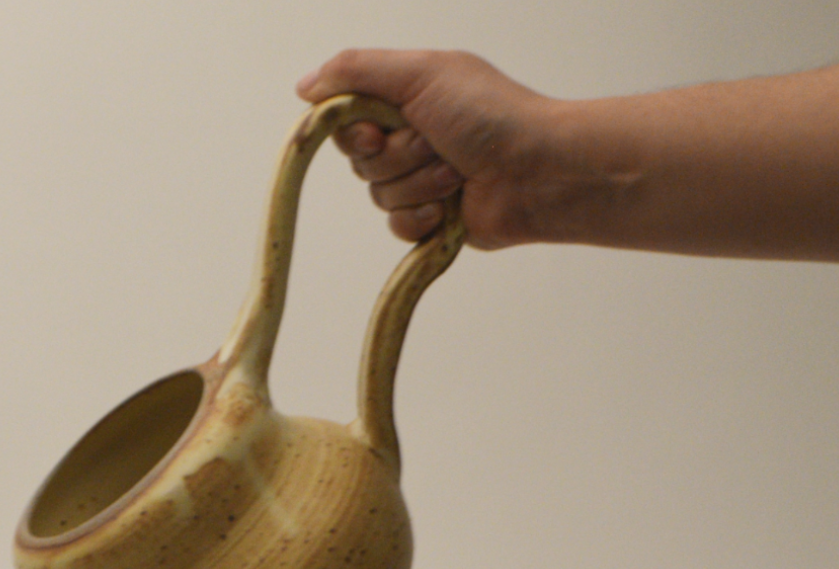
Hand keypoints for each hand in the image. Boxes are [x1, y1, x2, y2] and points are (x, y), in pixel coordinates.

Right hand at [297, 49, 552, 248]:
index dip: (354, 131)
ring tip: (456, 173)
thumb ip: (357, 70)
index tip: (377, 131)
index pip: (347, 118)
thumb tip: (304, 87)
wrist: (540, 171)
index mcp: (407, 98)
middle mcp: (411, 135)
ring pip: (378, 193)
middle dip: (395, 156)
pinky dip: (418, 216)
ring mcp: (422, 177)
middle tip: (435, 144)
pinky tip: (447, 208)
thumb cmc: (491, 114)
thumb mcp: (421, 73)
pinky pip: (395, 224)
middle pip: (360, 159)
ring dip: (417, 184)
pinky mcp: (431, 216)